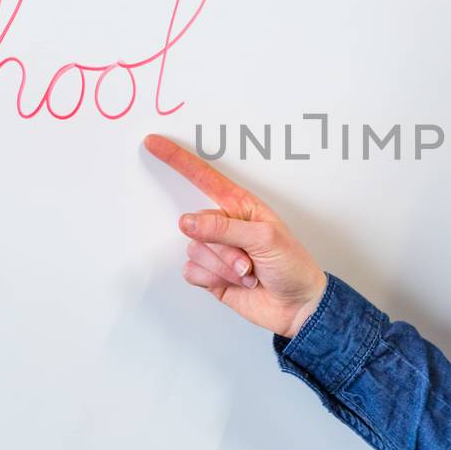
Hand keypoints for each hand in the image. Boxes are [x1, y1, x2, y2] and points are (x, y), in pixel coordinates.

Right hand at [142, 134, 328, 338]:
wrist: (297, 306)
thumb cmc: (291, 265)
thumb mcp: (265, 238)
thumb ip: (224, 228)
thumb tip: (187, 222)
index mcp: (240, 206)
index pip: (202, 177)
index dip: (178, 160)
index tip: (154, 143)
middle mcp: (224, 225)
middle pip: (197, 225)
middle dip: (224, 248)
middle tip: (250, 261)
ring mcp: (215, 250)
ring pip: (194, 251)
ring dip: (223, 267)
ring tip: (248, 273)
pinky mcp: (209, 273)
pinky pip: (191, 271)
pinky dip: (213, 280)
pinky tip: (235, 283)